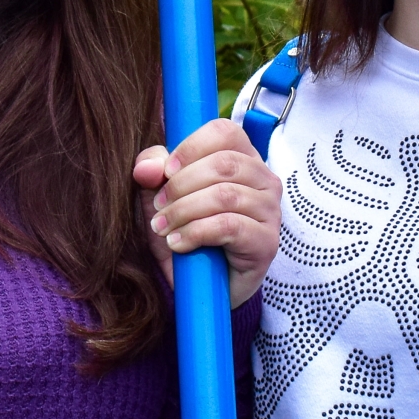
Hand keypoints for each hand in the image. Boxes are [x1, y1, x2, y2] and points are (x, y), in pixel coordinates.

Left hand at [133, 117, 281, 307]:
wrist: (201, 286)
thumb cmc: (186, 231)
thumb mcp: (160, 197)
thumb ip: (152, 172)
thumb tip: (148, 167)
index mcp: (243, 158)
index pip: (225, 132)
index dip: (191, 147)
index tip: (165, 171)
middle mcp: (263, 180)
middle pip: (223, 164)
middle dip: (181, 185)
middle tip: (159, 207)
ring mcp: (270, 211)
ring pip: (225, 195)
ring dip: (184, 211)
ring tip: (163, 227)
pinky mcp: (267, 242)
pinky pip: (229, 226)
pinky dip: (196, 232)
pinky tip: (178, 243)